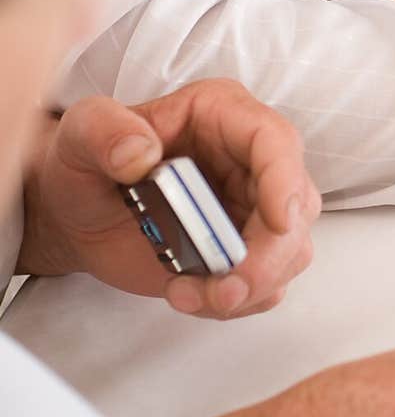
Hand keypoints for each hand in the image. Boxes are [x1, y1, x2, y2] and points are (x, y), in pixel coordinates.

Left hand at [19, 78, 319, 318]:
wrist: (75, 212)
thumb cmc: (85, 161)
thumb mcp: (81, 132)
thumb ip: (105, 131)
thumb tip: (140, 155)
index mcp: (223, 115)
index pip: (275, 140)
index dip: (285, 180)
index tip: (278, 222)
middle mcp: (249, 160)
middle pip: (297, 205)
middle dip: (268, 256)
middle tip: (224, 290)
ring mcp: (251, 208)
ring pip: (290, 250)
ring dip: (250, 285)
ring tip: (187, 295)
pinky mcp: (243, 251)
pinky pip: (265, 284)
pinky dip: (232, 301)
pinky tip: (185, 295)